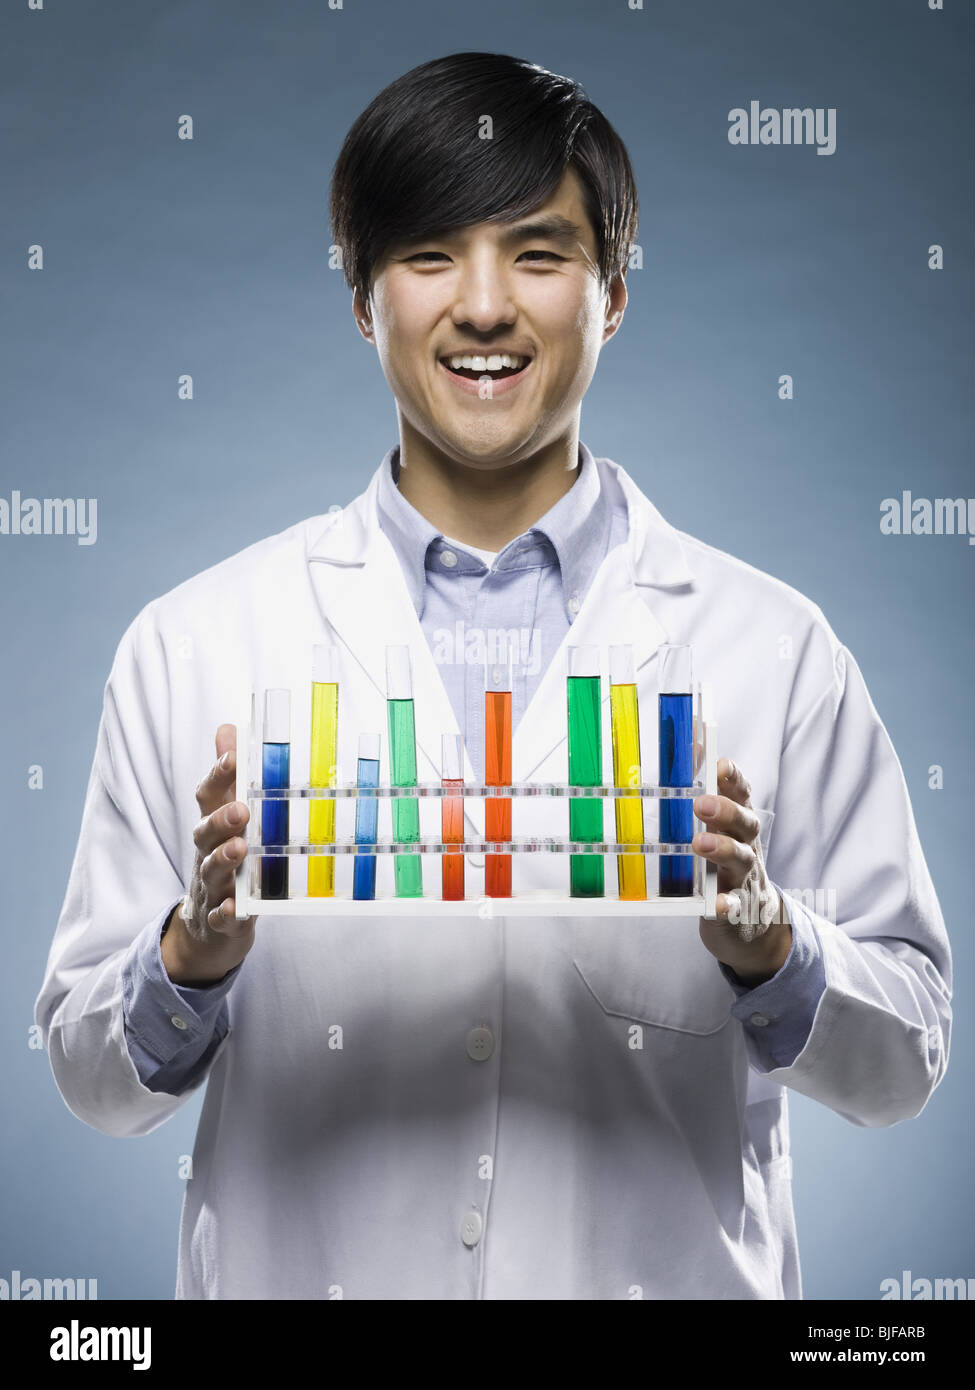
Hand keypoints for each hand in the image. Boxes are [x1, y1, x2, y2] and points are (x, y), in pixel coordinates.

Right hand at [160, 725, 256, 985]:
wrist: (208, 931)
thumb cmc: (226, 863)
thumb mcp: (228, 821)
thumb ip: (230, 778)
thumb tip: (230, 728)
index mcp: (212, 827)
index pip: (207, 796)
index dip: (218, 776)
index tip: (233, 756)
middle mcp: (207, 854)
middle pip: (205, 833)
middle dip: (220, 819)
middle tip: (242, 809)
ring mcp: (211, 888)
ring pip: (211, 871)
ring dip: (223, 859)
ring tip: (240, 849)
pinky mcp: (219, 921)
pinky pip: (220, 917)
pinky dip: (226, 913)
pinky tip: (235, 908)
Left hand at [693, 759, 791, 986]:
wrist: (753, 924)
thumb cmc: (725, 865)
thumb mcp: (719, 829)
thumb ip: (707, 791)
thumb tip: (693, 746)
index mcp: (738, 824)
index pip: (741, 794)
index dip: (733, 778)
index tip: (720, 764)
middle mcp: (746, 846)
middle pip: (745, 823)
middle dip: (726, 811)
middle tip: (702, 804)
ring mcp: (743, 878)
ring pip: (741, 860)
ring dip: (723, 849)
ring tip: (701, 844)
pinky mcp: (736, 911)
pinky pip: (735, 907)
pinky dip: (728, 905)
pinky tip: (719, 904)